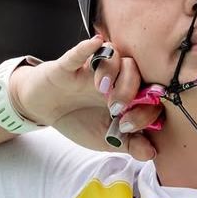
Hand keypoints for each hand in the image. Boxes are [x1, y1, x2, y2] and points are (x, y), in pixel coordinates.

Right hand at [10, 36, 163, 159]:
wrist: (44, 109)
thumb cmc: (80, 120)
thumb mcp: (106, 139)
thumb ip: (129, 145)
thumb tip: (152, 153)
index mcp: (129, 95)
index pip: (149, 95)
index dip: (145, 111)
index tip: (128, 127)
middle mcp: (115, 78)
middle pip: (135, 70)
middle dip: (130, 89)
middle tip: (116, 108)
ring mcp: (93, 69)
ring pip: (113, 56)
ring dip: (111, 71)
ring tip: (102, 89)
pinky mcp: (69, 65)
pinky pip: (79, 52)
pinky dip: (86, 48)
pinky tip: (94, 44)